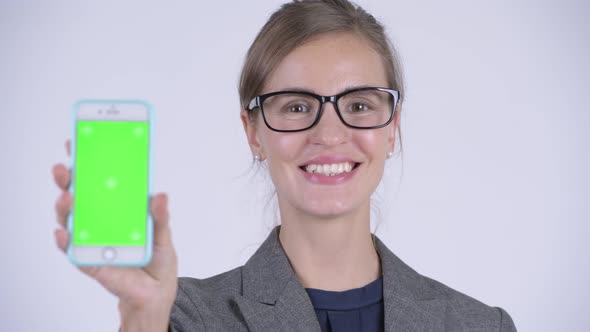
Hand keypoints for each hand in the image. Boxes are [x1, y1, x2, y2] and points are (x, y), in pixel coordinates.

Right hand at [53, 140, 176, 331]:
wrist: (154, 292)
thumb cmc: (157, 259)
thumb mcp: (164, 235)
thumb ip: (161, 217)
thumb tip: (161, 195)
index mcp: (119, 207)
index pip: (100, 180)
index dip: (88, 161)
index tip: (79, 142)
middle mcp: (101, 218)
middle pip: (79, 194)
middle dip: (69, 179)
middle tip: (65, 167)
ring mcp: (93, 238)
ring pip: (71, 218)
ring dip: (66, 206)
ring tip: (68, 197)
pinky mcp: (89, 260)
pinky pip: (73, 249)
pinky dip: (66, 241)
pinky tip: (65, 233)